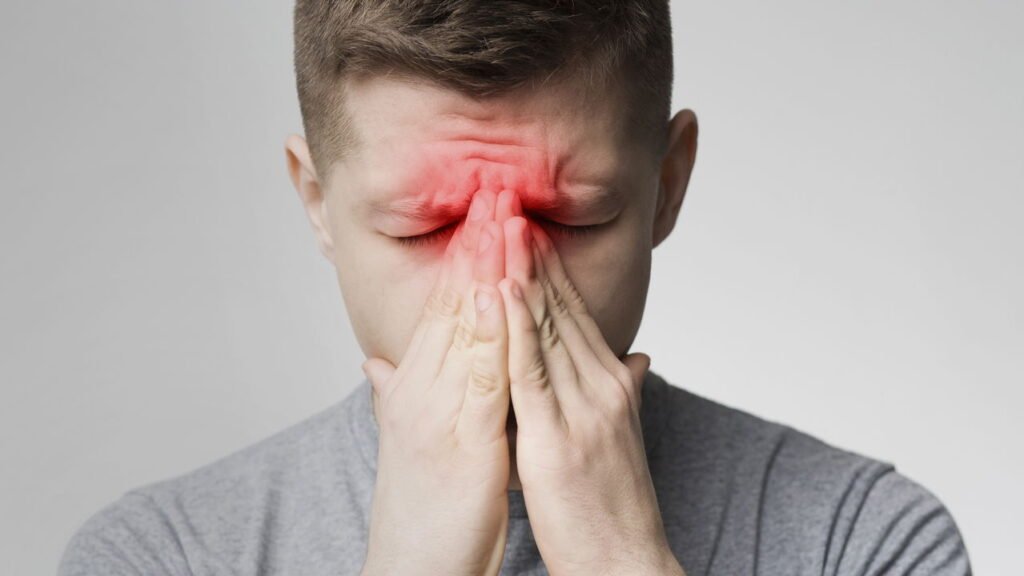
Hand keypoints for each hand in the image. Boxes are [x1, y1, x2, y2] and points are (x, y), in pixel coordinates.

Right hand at [360, 190, 512, 575]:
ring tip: (502, 217)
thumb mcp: (409, 438)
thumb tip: (379, 364)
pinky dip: (494, 333)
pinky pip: (481, 377)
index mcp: (415, 386)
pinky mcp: (463, 441)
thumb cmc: (420, 504)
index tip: (483, 210)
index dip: (464, 257)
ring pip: (465, 327)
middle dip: (476, 244)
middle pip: (451, 303)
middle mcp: (421, 389)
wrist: (410, 565)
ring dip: (486, 269)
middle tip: (494, 186)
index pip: (442, 307)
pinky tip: (506, 294)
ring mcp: (438, 412)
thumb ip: (397, 394)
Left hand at [496, 214, 685, 575]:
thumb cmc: (615, 504)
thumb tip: (636, 360)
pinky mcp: (559, 436)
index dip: (550, 268)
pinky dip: (517, 327)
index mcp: (610, 384)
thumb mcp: (622, 437)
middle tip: (509, 203)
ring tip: (502, 224)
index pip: (575, 313)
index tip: (526, 226)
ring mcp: (584, 408)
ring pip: (547, 327)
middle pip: (561, 307)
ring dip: (523, 272)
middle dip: (533, 254)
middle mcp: (602, 386)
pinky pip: (533, 371)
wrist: (627, 560)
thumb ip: (625, 392)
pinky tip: (502, 290)